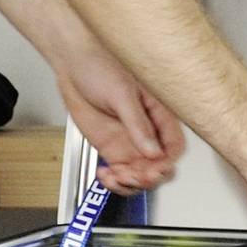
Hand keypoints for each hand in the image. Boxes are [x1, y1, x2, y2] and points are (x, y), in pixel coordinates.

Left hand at [57, 54, 185, 191]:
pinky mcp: (111, 148)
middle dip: (150, 176)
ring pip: (140, 175)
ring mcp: (129, 142)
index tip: (155, 168)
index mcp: (158, 114)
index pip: (173, 146)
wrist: (73, 64)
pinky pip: (120, 173)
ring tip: (117, 177)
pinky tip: (105, 175)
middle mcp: (146, 131)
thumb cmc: (101, 65)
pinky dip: (114, 181)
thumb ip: (138, 123)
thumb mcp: (122, 94)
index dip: (167, 161)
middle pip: (159, 165)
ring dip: (131, 183)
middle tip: (136, 175)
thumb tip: (153, 150)